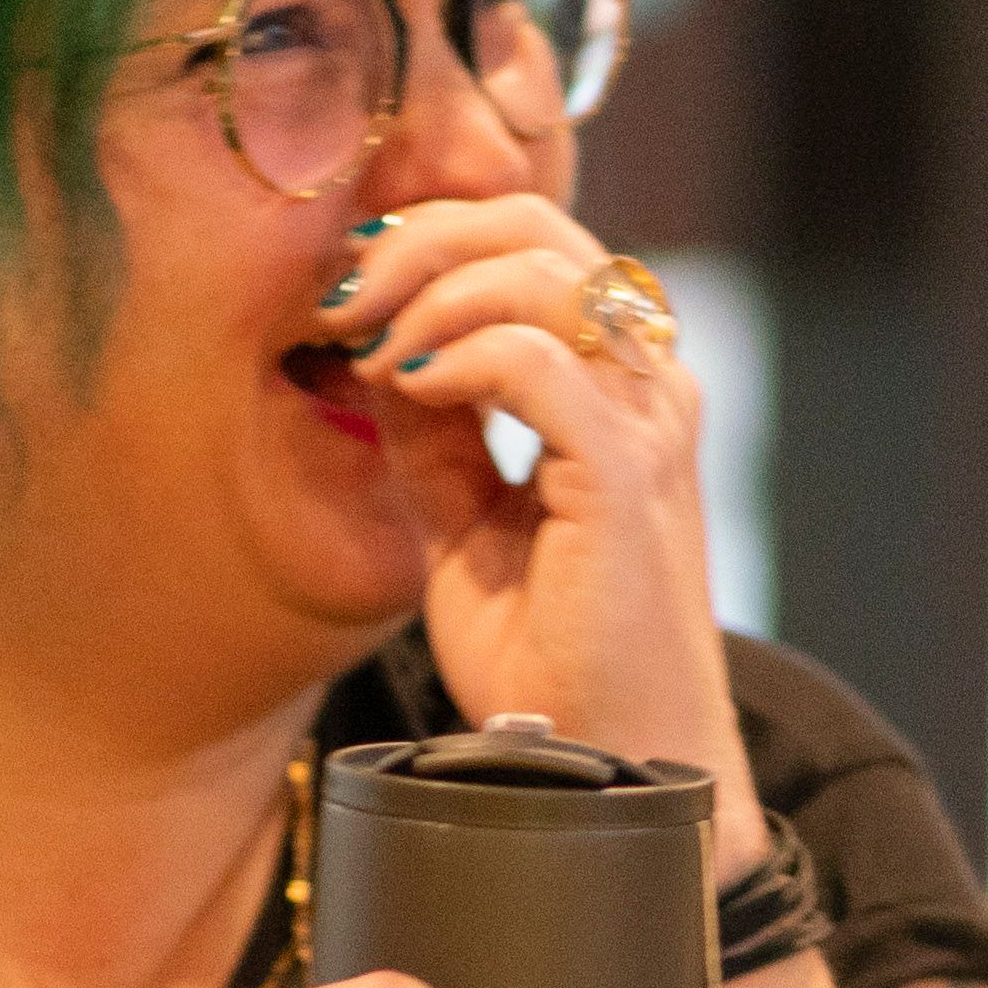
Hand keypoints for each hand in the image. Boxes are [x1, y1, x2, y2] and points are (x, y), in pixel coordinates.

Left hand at [327, 193, 757, 865]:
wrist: (597, 763)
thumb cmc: (544, 658)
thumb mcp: (461, 521)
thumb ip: (433, 432)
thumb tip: (371, 341)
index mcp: (617, 383)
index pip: (530, 239)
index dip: (426, 238)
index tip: (343, 289)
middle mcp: (646, 384)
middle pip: (536, 225)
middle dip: (416, 241)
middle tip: (340, 300)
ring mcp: (647, 421)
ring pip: (540, 268)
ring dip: (427, 292)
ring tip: (370, 350)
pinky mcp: (629, 472)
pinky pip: (537, 359)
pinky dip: (457, 357)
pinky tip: (405, 389)